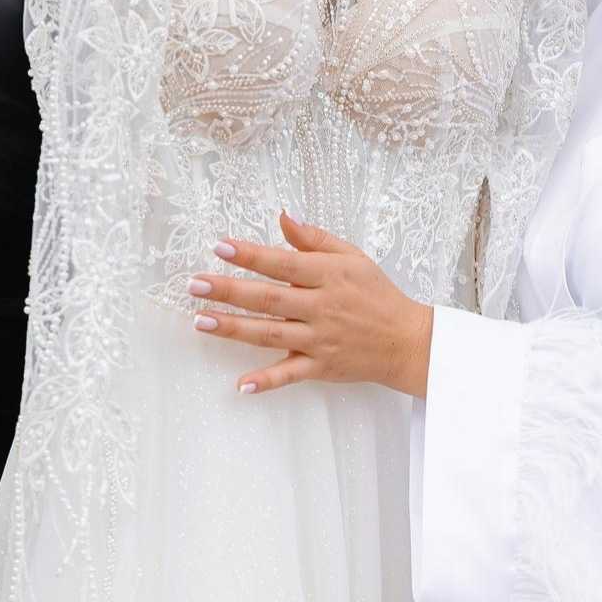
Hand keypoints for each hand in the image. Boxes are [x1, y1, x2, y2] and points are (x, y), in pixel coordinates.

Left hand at [190, 209, 434, 397]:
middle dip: (229, 291)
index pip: (283, 263)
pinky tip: (241, 384)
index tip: (220, 246)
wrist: (406, 341)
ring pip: (270, 334)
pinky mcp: (321, 367)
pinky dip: (266, 381)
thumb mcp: (352, 256)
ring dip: (234, 328)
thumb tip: (283, 216)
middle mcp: (322, 307)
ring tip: (201, 321)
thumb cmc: (377, 294)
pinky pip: (290, 374)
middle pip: (269, 298)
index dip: (251, 255)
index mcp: (329, 276)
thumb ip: (315, 238)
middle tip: (195, 284)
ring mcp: (320, 339)